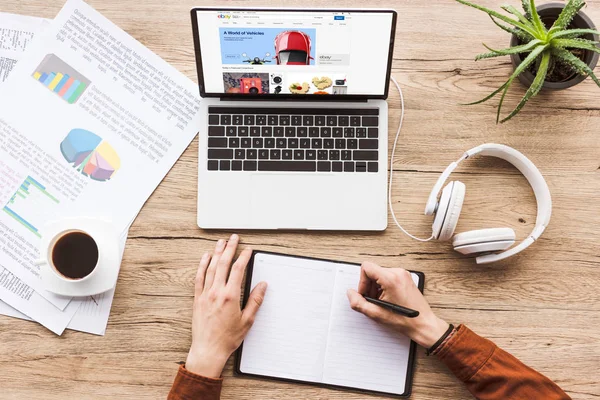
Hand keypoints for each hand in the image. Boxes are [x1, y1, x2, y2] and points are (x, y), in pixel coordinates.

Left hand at [185, 234, 266, 377]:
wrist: (208, 349)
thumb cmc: (227, 338)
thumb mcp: (247, 320)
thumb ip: (255, 300)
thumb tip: (262, 286)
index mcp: (230, 296)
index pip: (238, 270)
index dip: (243, 257)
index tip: (247, 250)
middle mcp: (216, 292)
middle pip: (223, 264)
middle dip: (229, 248)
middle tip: (234, 238)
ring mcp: (205, 294)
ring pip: (211, 267)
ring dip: (216, 253)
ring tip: (221, 242)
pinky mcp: (197, 299)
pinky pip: (199, 277)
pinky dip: (202, 265)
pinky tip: (205, 258)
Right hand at [347, 262, 448, 348]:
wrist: (424, 324)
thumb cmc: (405, 320)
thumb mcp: (376, 314)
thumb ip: (358, 303)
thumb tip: (350, 293)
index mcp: (390, 278)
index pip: (366, 267)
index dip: (362, 282)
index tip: (365, 294)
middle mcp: (398, 272)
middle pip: (372, 271)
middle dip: (369, 287)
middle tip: (373, 301)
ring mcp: (403, 274)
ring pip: (379, 274)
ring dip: (376, 288)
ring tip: (381, 302)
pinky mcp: (405, 278)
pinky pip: (388, 277)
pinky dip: (383, 287)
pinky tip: (387, 300)